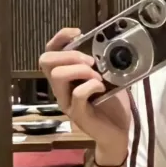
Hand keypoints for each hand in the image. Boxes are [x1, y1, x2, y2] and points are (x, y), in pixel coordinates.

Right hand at [39, 28, 130, 164]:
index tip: (77, 33)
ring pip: (58, 75)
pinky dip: (91, 86)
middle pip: (46, 61)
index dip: (59, 38)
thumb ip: (105, 63)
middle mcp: (61, 88)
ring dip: (80, 70)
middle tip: (91, 62)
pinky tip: (102, 89)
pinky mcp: (77, 114)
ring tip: (98, 76)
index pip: (50, 52)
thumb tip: (111, 43)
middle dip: (70, 54)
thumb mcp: (110, 78)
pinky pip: (77, 94)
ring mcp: (67, 101)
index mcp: (67, 77)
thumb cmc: (113, 106)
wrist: (119, 134)